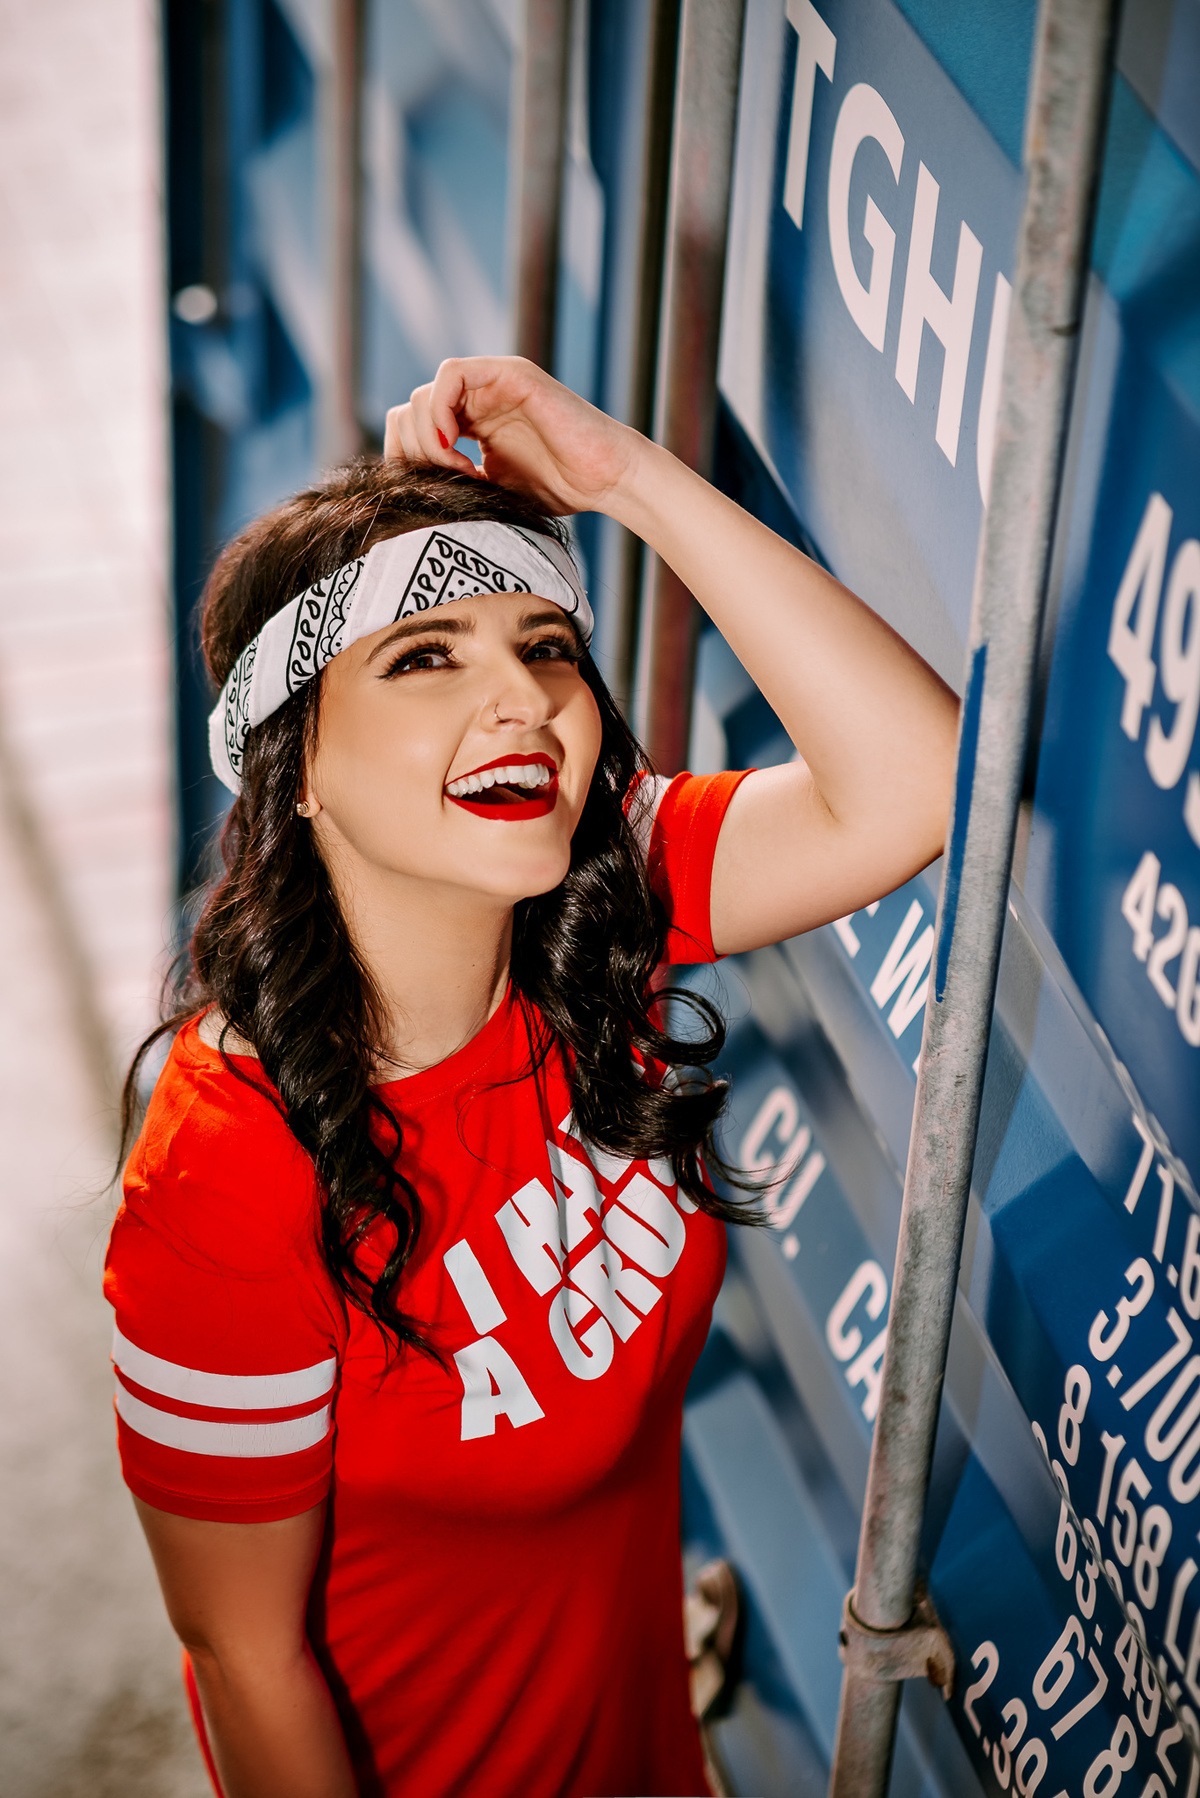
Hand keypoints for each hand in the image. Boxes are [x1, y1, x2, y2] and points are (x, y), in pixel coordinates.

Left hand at [383, 357, 637, 515]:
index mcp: (470, 421)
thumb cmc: (559, 490)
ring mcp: (492, 382)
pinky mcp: (509, 374)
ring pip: (424, 394)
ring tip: (460, 471)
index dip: (405, 457)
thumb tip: (408, 495)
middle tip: (445, 483)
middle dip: (415, 452)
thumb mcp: (490, 491)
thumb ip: (454, 481)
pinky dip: (441, 410)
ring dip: (429, 438)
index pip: (410, 426)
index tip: (424, 491)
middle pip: (410, 411)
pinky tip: (456, 447)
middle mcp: (476, 397)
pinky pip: (451, 374)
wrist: (605, 480)